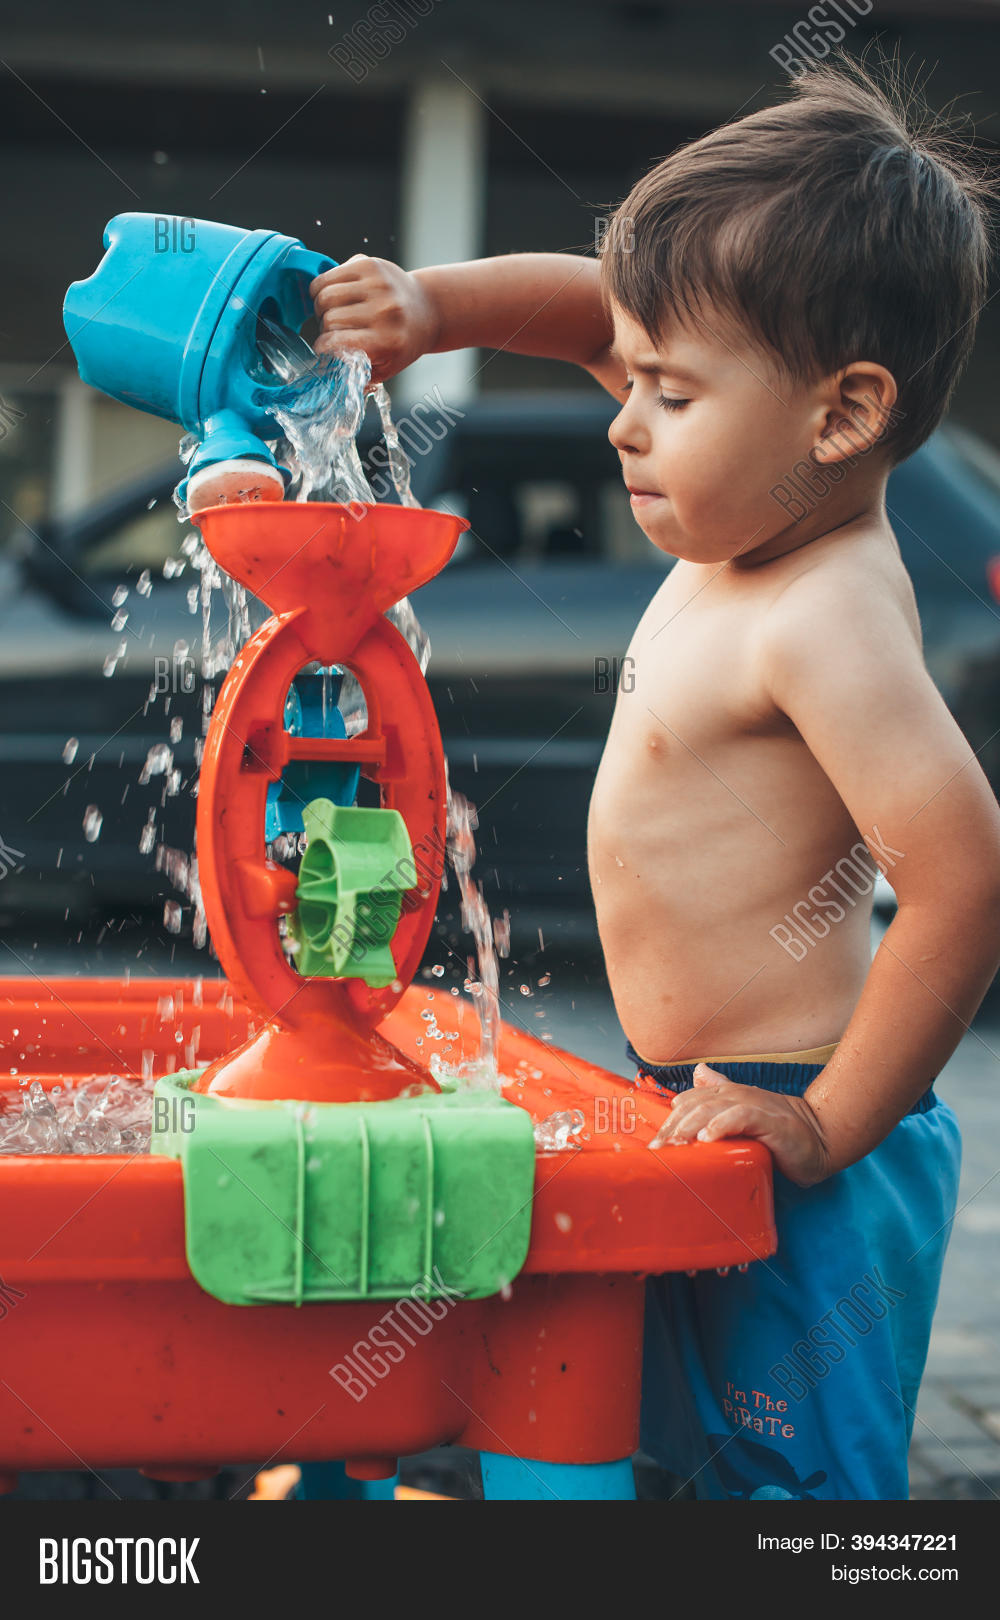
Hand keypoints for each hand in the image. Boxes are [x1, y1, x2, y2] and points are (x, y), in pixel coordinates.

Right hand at [310, 255, 439, 383]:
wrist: (426, 308)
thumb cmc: (402, 341)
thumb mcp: (386, 368)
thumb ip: (358, 375)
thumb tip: (329, 374)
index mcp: (387, 340)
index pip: (336, 342)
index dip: (323, 348)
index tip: (323, 350)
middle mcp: (384, 311)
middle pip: (328, 319)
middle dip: (324, 329)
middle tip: (332, 331)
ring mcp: (377, 285)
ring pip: (324, 296)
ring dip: (321, 308)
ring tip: (331, 313)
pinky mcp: (369, 265)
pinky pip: (328, 276)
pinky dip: (322, 287)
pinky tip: (332, 296)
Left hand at [651, 1064, 831, 1186]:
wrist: (821, 1138)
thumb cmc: (780, 1132)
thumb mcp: (745, 1115)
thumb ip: (721, 1096)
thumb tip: (698, 1073)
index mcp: (727, 1095)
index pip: (689, 1102)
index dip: (670, 1121)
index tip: (655, 1145)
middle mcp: (737, 1095)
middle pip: (695, 1106)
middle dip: (673, 1127)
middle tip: (658, 1150)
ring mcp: (754, 1105)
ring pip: (712, 1109)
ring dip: (690, 1126)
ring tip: (675, 1144)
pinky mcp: (770, 1120)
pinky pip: (740, 1117)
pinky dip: (721, 1126)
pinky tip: (706, 1138)